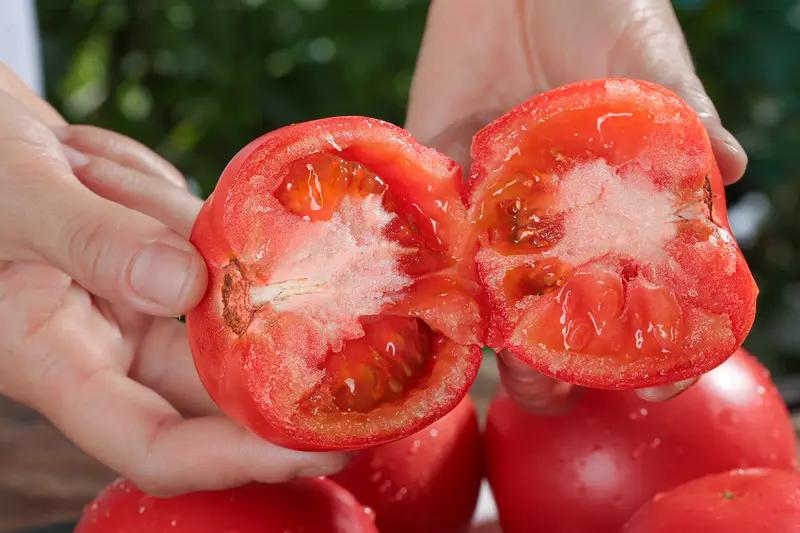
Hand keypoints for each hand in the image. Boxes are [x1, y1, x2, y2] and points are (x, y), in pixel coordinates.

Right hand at [0, 77, 346, 495]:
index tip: (319, 444)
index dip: (237, 457)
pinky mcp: (161, 267)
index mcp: (56, 362)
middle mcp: (108, 350)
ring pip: (226, 316)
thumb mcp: (18, 194)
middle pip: (216, 396)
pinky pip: (219, 263)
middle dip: (282, 375)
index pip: (155, 445)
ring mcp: (140, 307)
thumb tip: (186, 286)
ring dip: (239, 266)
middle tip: (364, 354)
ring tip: (156, 193)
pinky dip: (230, 235)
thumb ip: (94, 240)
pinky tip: (197, 193)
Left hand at [407, 0, 736, 409]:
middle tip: (554, 393)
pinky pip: (435, 233)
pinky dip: (436, 268)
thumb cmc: (599, 6)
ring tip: (499, 370)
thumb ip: (677, 115)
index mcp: (621, 203)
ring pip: (493, 290)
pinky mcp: (444, 176)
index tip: (659, 386)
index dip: (657, 343)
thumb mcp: (645, 60)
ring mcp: (499, 204)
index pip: (646, 289)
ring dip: (493, 337)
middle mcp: (559, 218)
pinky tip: (441, 301)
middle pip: (560, 310)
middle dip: (558, 361)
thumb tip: (727, 166)